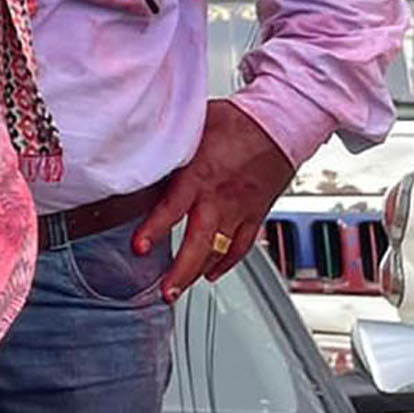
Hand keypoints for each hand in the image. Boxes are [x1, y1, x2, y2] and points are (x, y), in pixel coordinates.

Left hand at [138, 98, 297, 297]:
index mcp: (199, 174)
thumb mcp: (189, 127)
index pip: (173, 208)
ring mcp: (240, 209)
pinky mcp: (256, 213)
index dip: (155, 230)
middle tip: (165, 292)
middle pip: (200, 242)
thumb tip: (132, 148)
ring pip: (220, 250)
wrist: (281, 124)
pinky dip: (226, 262)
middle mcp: (220, 197)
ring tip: (180, 290)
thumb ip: (164, 145)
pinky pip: (242, 245)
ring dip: (199, 272)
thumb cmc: (235, 121)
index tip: (139, 247)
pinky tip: (212, 272)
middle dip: (181, 271)